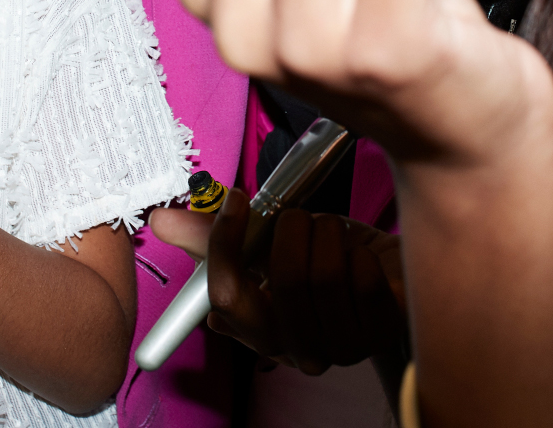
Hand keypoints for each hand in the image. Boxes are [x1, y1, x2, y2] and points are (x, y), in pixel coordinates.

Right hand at [150, 192, 406, 373]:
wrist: (393, 269)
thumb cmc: (327, 258)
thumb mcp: (269, 243)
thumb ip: (216, 236)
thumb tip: (160, 220)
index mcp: (261, 332)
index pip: (225, 301)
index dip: (227, 245)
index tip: (238, 201)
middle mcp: (299, 350)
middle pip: (280, 285)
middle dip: (291, 234)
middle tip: (299, 218)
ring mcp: (343, 347)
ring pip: (322, 277)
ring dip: (327, 236)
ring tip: (331, 233)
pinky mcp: (382, 330)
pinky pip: (362, 278)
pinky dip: (360, 251)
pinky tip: (361, 255)